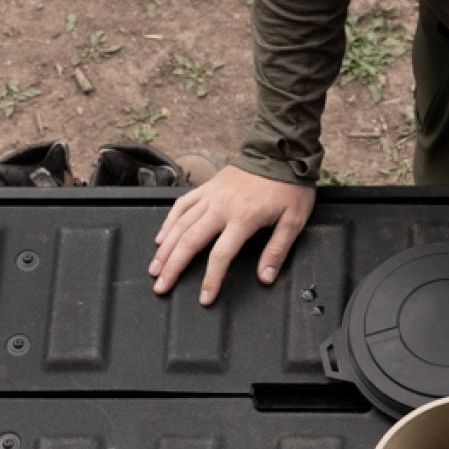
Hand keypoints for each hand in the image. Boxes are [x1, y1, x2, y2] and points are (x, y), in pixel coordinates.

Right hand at [150, 166, 315, 305]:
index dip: (211, 279)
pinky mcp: (207, 187)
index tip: (204, 297)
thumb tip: (265, 277)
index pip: (220, 255)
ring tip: (154, 268)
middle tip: (160, 286)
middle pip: (189, 241)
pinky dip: (168, 222)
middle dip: (173, 267)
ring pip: (180, 224)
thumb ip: (277, 250)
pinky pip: (182, 205)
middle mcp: (220, 207)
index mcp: (242, 218)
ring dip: (165, 249)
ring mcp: (210, 196)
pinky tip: (161, 237)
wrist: (280, 151)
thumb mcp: (293, 220)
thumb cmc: (288, 186)